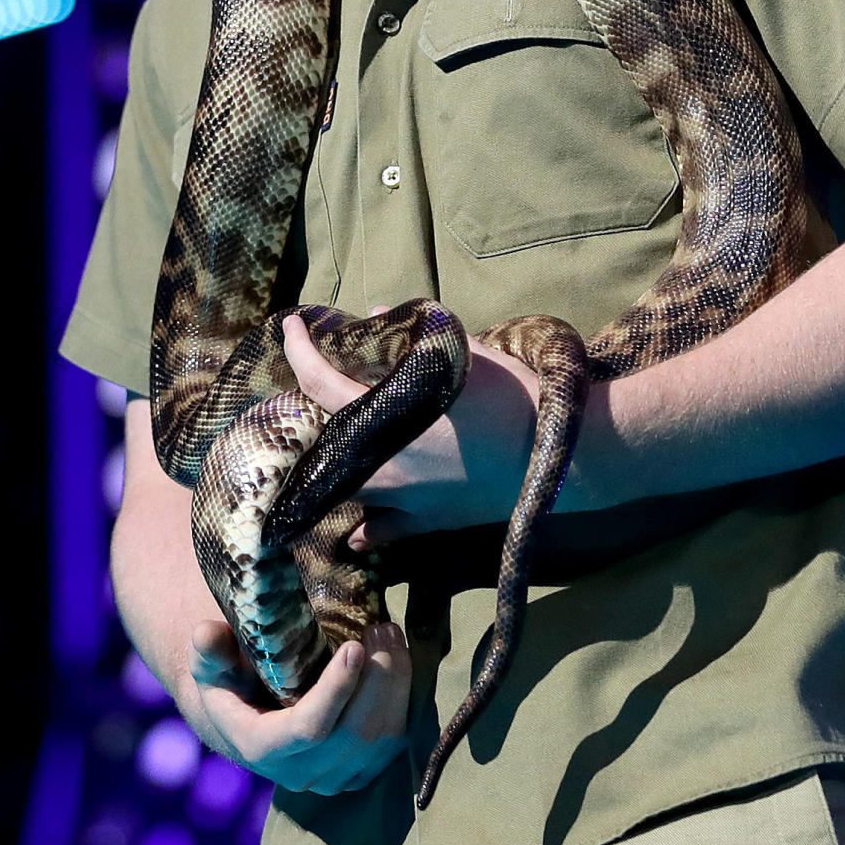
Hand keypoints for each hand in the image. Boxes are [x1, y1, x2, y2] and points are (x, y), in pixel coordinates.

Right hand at [185, 617, 409, 794]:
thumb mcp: (211, 662)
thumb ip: (210, 649)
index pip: (309, 728)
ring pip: (382, 740)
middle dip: (378, 678)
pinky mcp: (359, 770)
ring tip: (392, 634)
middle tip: (382, 627)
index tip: (354, 646)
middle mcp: (301, 773)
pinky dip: (404, 700)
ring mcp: (334, 777)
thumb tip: (206, 632)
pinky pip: (394, 743)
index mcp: (264, 748)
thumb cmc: (230, 679)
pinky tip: (399, 658)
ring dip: (396, 684)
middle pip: (355, 734)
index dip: (335, 690)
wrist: (248, 715)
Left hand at [282, 312, 538, 546]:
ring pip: (342, 488)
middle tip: (315, 382)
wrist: (555, 455)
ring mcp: (401, 499)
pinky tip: (357, 527)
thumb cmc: (509, 394)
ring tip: (332, 443)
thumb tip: (377, 312)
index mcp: (383, 414)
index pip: (317, 379)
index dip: (298, 349)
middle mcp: (380, 461)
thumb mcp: (461, 350)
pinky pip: (382, 531)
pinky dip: (366, 526)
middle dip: (308, 407)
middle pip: (320, 436)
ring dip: (331, 465)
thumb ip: (412, 332)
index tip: (290, 327)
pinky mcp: (427, 522)